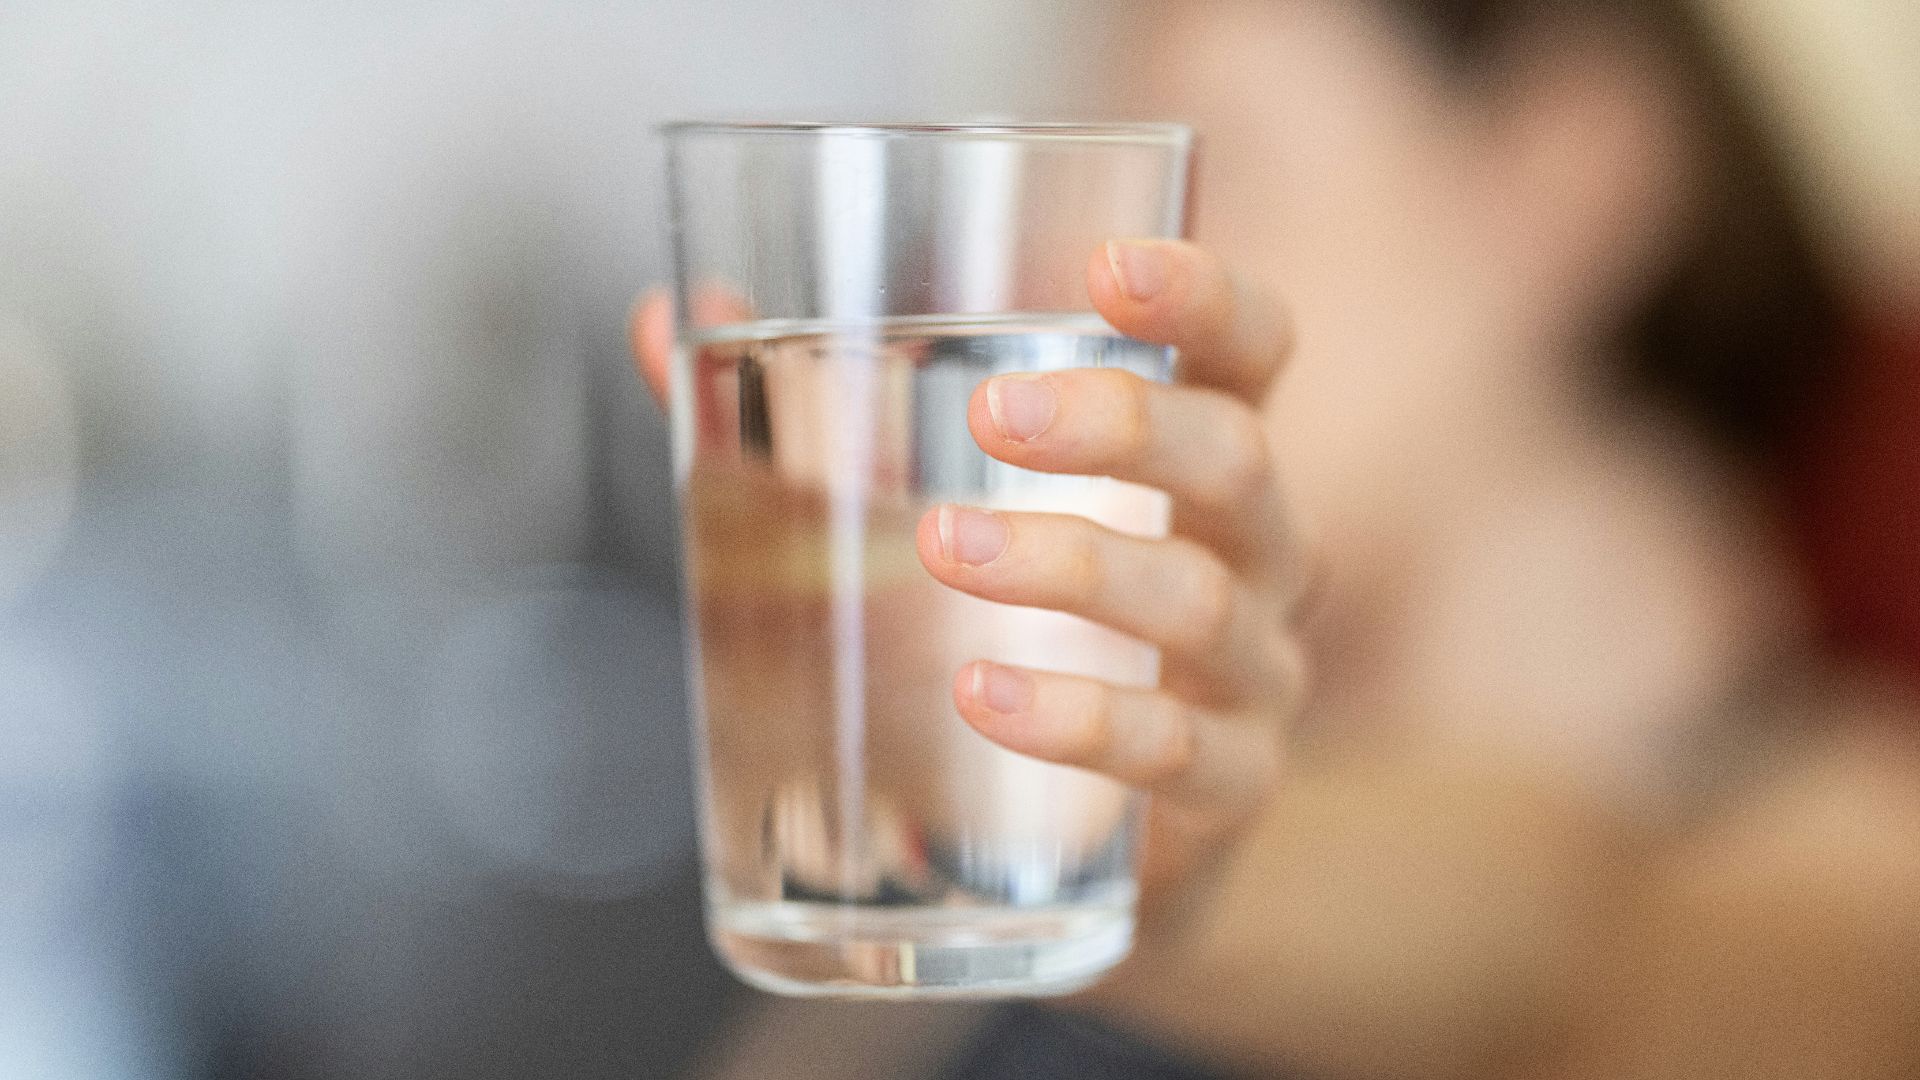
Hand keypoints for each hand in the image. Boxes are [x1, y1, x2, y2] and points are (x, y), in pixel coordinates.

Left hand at [631, 239, 1309, 915]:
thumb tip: (667, 319)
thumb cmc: (1006, 634)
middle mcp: (1251, 553)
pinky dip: (1078, 718)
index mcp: (1193, 459)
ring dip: (1070, 565)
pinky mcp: (1226, 787)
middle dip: (1121, 424)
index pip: (1250, 349)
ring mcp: (1252, 674)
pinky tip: (983, 694)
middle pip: (1235, 459)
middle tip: (993, 417)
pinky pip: (1175, 749)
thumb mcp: (917, 513)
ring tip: (944, 548)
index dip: (1205, 296)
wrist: (1073, 847)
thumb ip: (799, 418)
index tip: (1107, 266)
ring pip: (1197, 600)